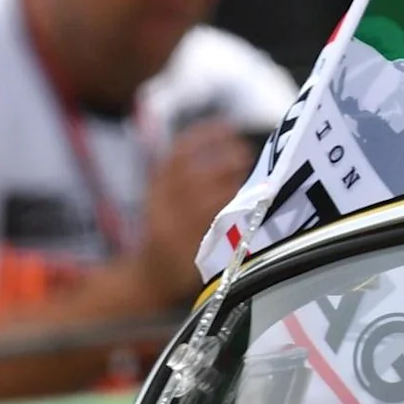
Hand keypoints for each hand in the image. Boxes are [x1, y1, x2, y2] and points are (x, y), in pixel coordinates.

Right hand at [136, 121, 257, 303]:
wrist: (152, 276)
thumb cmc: (171, 228)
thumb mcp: (168, 196)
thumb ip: (189, 174)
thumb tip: (232, 145)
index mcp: (156, 186)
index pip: (177, 153)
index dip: (203, 136)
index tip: (228, 127)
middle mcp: (161, 205)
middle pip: (193, 173)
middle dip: (223, 158)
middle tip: (246, 153)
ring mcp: (173, 229)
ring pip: (205, 200)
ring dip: (232, 185)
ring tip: (251, 178)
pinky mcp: (187, 251)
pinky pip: (214, 228)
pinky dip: (233, 214)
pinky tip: (249, 206)